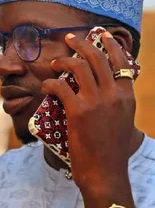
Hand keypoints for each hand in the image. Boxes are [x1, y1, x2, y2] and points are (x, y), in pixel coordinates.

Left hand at [42, 31, 135, 207]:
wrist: (106, 172)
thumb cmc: (113, 151)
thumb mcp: (124, 122)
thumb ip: (118, 104)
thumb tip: (107, 91)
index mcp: (127, 97)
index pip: (121, 63)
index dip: (110, 45)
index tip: (101, 35)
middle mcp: (114, 95)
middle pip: (98, 58)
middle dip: (82, 44)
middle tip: (70, 39)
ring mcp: (96, 102)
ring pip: (79, 67)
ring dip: (64, 60)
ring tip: (55, 62)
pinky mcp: (78, 112)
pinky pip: (61, 87)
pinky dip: (51, 83)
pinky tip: (47, 86)